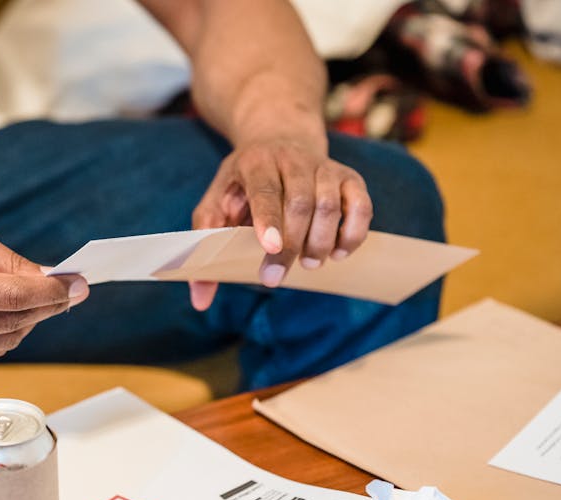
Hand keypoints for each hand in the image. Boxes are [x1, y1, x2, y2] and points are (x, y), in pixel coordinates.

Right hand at [0, 219, 87, 364]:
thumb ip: (8, 261)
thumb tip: (49, 279)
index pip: (16, 296)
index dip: (53, 292)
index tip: (78, 285)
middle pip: (17, 322)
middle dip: (48, 305)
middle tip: (67, 290)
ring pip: (8, 341)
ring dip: (29, 320)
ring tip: (31, 297)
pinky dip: (6, 332)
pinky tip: (3, 312)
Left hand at [188, 137, 372, 310]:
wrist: (278, 138)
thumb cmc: (242, 184)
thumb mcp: (215, 204)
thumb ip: (204, 246)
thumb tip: (200, 300)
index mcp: (255, 162)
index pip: (265, 190)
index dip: (269, 219)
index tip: (270, 248)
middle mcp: (292, 159)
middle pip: (300, 202)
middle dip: (292, 244)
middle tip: (277, 276)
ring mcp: (324, 166)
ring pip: (331, 204)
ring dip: (322, 241)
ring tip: (309, 264)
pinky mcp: (349, 177)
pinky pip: (361, 204)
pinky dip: (354, 232)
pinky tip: (339, 253)